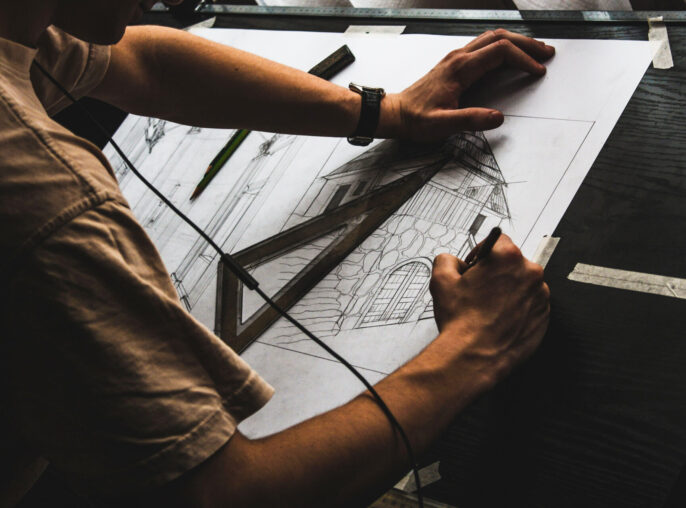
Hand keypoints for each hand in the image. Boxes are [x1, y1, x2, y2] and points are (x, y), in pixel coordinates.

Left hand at [378, 29, 554, 141]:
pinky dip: (502, 46)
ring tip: (535, 51)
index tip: (537, 72)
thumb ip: (469, 120)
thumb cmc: (416, 120)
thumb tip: (497, 117)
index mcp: (460, 68)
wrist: (395, 114)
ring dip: (516, 42)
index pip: (500, 52)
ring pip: (491, 38)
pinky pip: (483, 46)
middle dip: (526, 44)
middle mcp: (458, 57)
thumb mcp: (442, 125)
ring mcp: (455, 58)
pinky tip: (510, 55)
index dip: (523, 59)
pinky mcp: (454, 63)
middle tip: (547, 53)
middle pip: (499, 38)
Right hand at [429, 234, 549, 382]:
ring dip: (508, 292)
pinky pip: (530, 306)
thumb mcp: (441, 281)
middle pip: (512, 264)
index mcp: (507, 258)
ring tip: (488, 309)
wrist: (474, 357)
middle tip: (478, 291)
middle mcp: (530, 273)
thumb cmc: (462, 321)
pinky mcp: (544, 317)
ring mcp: (540, 297)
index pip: (498, 240)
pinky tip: (498, 320)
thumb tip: (452, 261)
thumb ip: (446, 260)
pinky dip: (517, 310)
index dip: (482, 254)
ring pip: (522, 285)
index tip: (476, 267)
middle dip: (496, 274)